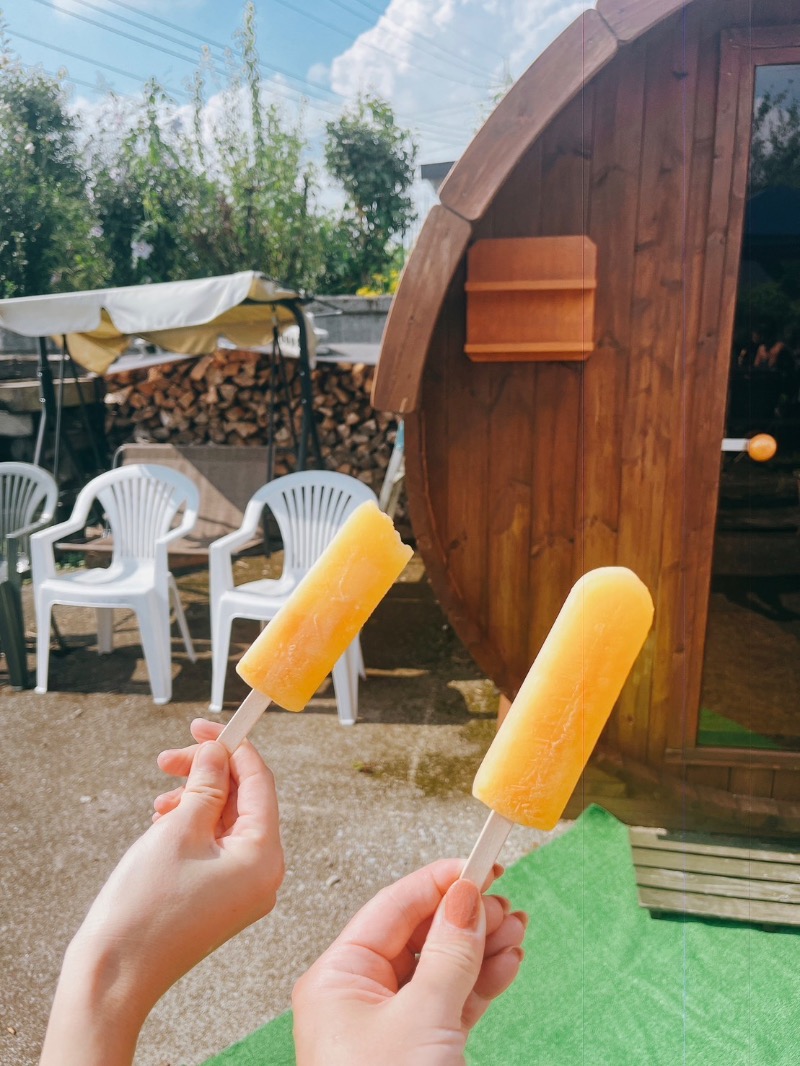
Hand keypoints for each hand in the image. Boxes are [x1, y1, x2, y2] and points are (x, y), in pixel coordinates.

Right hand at [41, 719, 282, 1065]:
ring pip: (228, 821)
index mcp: (264, 856)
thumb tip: (219, 752)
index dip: (232, 746)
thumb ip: (206, 784)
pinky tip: (163, 823)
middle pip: (245, 799)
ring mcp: (244, 889)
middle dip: (208, 774)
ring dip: (196, 799)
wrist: (114, 975)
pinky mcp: (223, 898)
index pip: (260, 781)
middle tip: (169, 759)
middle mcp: (264, 873)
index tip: (200, 725)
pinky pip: (217, 846)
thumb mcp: (178, 829)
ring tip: (160, 802)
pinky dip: (193, 826)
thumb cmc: (146, 906)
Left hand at [292, 860, 525, 1065]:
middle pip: (418, 934)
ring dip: (480, 947)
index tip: (480, 866)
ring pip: (440, 967)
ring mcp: (388, 1025)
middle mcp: (359, 996)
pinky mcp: (417, 1050)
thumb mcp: (423, 1017)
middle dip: (465, 917)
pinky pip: (450, 1001)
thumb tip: (465, 897)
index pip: (392, 907)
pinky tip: (507, 962)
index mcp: (338, 977)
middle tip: (504, 902)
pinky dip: (481, 982)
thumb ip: (449, 953)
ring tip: (516, 928)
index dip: (439, 883)